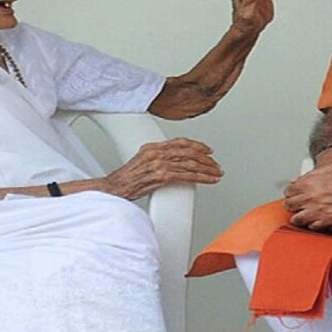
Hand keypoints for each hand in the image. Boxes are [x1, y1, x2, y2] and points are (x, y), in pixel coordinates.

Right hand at [102, 138, 222, 199]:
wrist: (114, 189)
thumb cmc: (127, 179)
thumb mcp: (142, 161)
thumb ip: (158, 157)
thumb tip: (175, 161)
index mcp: (152, 146)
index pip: (180, 142)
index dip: (197, 145)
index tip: (208, 150)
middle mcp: (156, 153)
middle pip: (188, 151)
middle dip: (206, 159)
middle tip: (216, 164)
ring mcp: (159, 164)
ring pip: (190, 164)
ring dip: (207, 169)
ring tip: (216, 173)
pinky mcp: (162, 177)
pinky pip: (187, 176)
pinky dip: (201, 178)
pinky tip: (208, 180)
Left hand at [283, 163, 331, 231]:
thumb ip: (314, 174)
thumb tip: (304, 177)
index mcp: (309, 183)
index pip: (288, 191)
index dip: (292, 192)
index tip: (294, 193)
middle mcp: (311, 199)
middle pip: (290, 206)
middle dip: (293, 204)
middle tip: (298, 204)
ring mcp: (318, 213)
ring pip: (298, 220)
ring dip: (301, 217)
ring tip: (305, 214)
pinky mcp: (329, 224)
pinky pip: (313, 227)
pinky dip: (314, 224)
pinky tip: (318, 220)